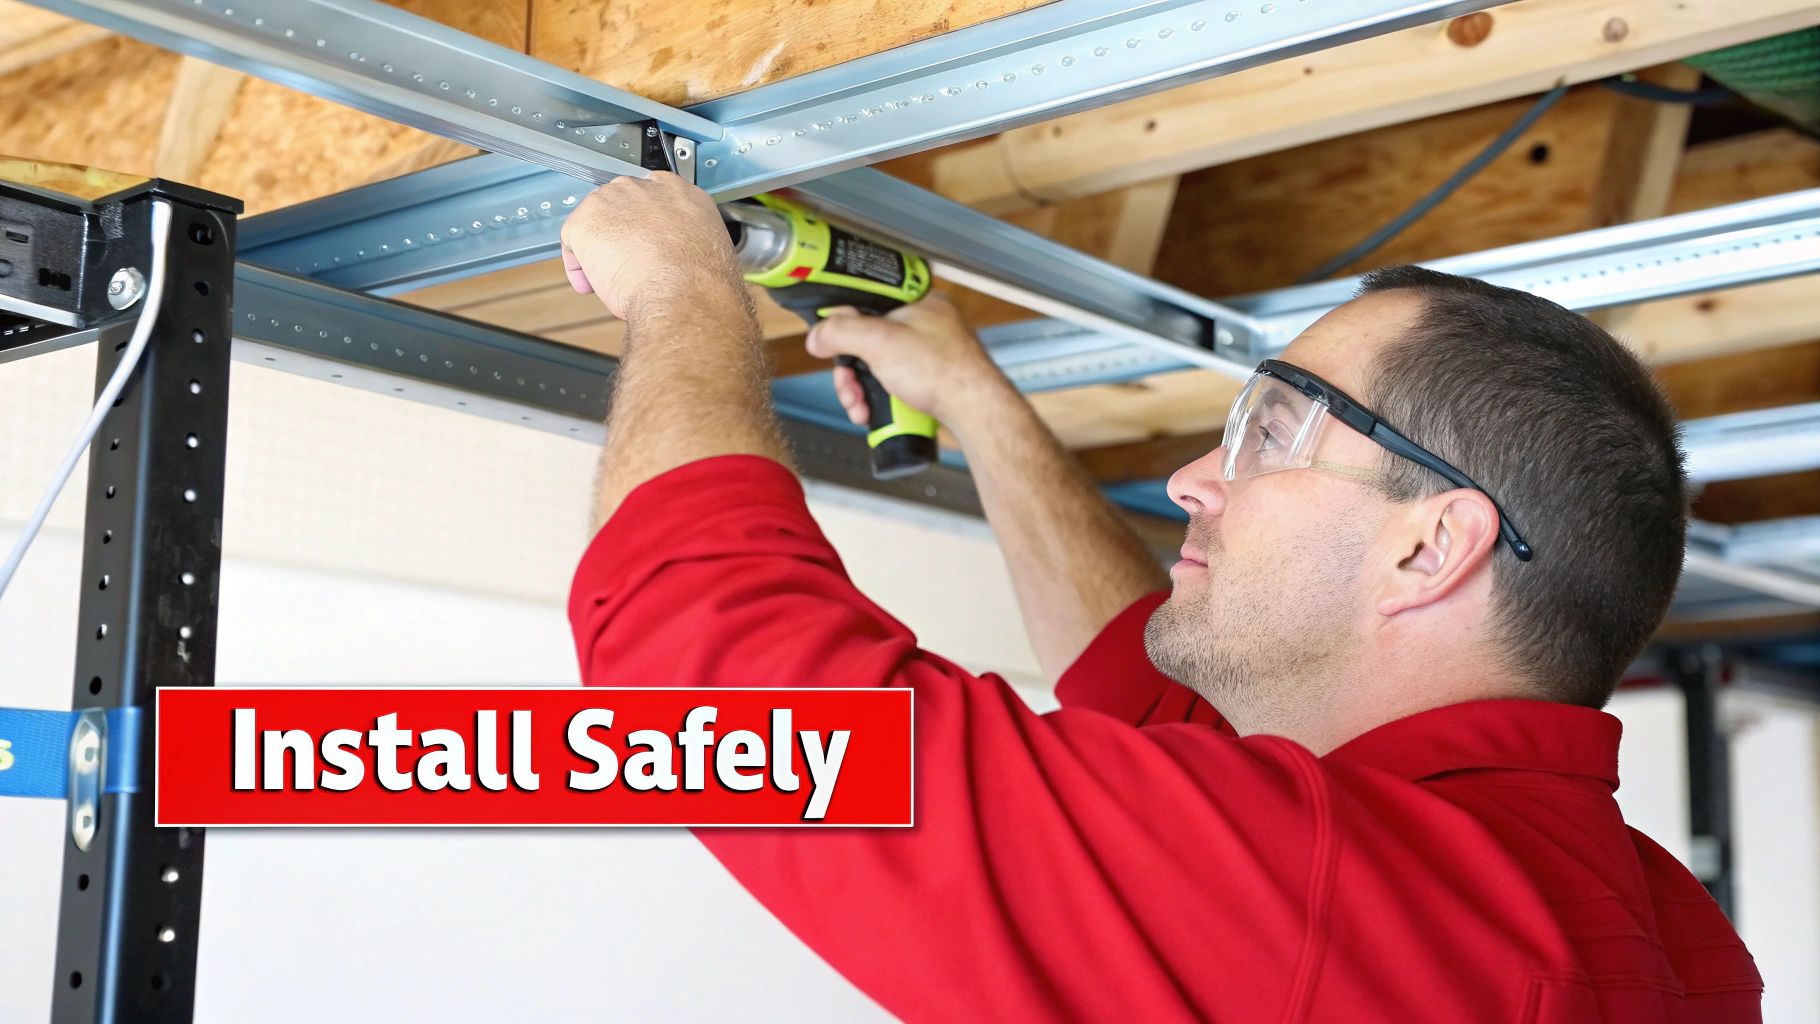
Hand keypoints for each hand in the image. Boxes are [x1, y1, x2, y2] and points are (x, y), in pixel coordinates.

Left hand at [560, 172, 742, 318]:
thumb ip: (684, 241)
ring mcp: (612, 200)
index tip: (643, 246)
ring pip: (596, 224)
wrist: (684, 291)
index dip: (643, 228)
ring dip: (600, 250)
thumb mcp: (704, 249)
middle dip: (619, 235)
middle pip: (620, 207)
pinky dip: (579, 267)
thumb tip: (675, 256)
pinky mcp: (586, 220)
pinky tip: (594, 284)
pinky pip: (573, 242)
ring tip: (613, 279)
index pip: (652, 200)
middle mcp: (643, 187)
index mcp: (679, 192)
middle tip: (625, 265)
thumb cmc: (699, 281)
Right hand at [804, 294, 1006, 426]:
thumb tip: (818, 335)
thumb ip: (841, 332)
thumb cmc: (944, 372)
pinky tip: (876, 412)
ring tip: (861, 407)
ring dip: (862, 390)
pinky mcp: (931, 379)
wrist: (975, 411)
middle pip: (869, 341)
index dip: (846, 326)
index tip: (832, 343)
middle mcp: (926, 324)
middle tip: (848, 386)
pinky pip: (895, 383)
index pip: (867, 303)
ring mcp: (930, 353)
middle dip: (852, 371)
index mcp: (918, 301)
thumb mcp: (879, 342)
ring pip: (880, 366)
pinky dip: (881, 399)